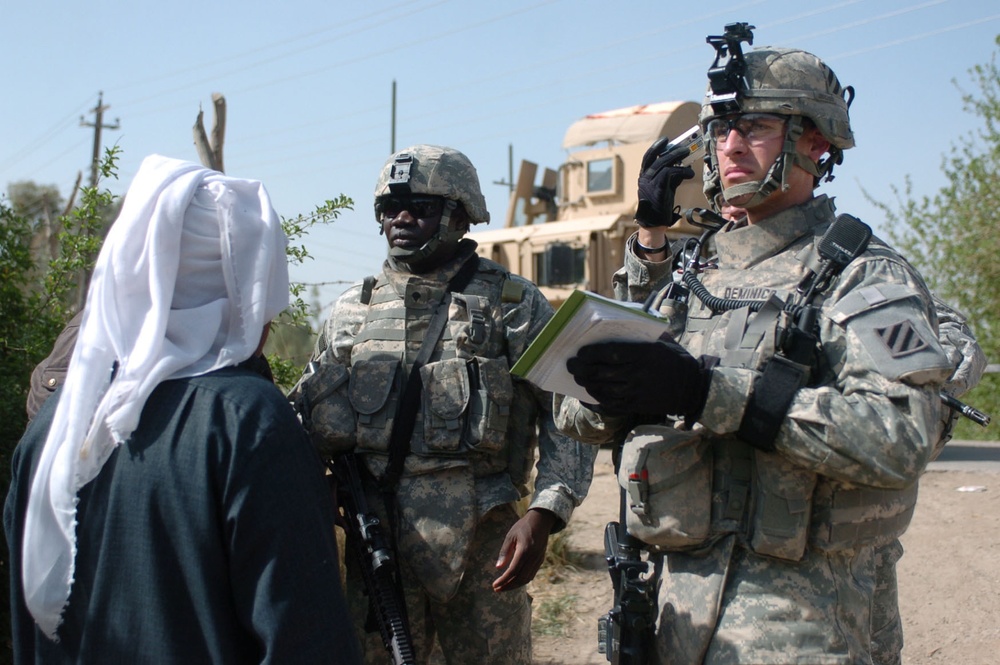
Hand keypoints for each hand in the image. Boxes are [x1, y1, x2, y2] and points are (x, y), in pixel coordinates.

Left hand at [492, 508, 557, 591]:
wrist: (541, 521)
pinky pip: (531, 574)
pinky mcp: (540, 560)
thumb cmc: (523, 527)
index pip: (513, 571)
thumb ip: (504, 552)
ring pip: (527, 578)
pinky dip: (522, 580)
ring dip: (515, 585)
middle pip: (520, 578)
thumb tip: (498, 567)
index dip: (503, 580)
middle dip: (508, 586)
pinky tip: (514, 580)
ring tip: (504, 587)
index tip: (494, 585)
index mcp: (524, 550)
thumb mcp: (510, 536)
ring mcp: (538, 560)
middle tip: (497, 589)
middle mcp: (533, 557)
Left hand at [566, 336, 713, 421]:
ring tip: (578, 378)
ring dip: (587, 384)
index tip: (580, 352)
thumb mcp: (660, 342)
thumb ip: (639, 336)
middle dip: (582, 369)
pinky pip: (611, 405)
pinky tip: (588, 395)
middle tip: (572, 365)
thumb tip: (611, 327)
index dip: (591, 353)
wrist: (691, 387)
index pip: (611, 353)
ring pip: (603, 390)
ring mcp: (636, 392)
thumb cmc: (673, 359)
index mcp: (643, 354)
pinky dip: (596, 400)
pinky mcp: (636, 406)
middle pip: (602, 373)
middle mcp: (638, 374)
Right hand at [635, 137, 695, 227]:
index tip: (665, 140)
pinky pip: (670, 173)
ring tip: (689, 156)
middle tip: (685, 147)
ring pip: (663, 163)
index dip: (656, 147)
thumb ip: (670, 177)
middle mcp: (644, 178)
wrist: (654, 222)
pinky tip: (689, 173)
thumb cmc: (659, 205)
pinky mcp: (657, 188)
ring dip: (678, 158)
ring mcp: (649, 183)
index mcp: (644, 176)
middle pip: (657, 158)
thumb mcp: (665, 187)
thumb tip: (683, 167)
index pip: (647, 157)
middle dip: (672, 150)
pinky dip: (682, 171)